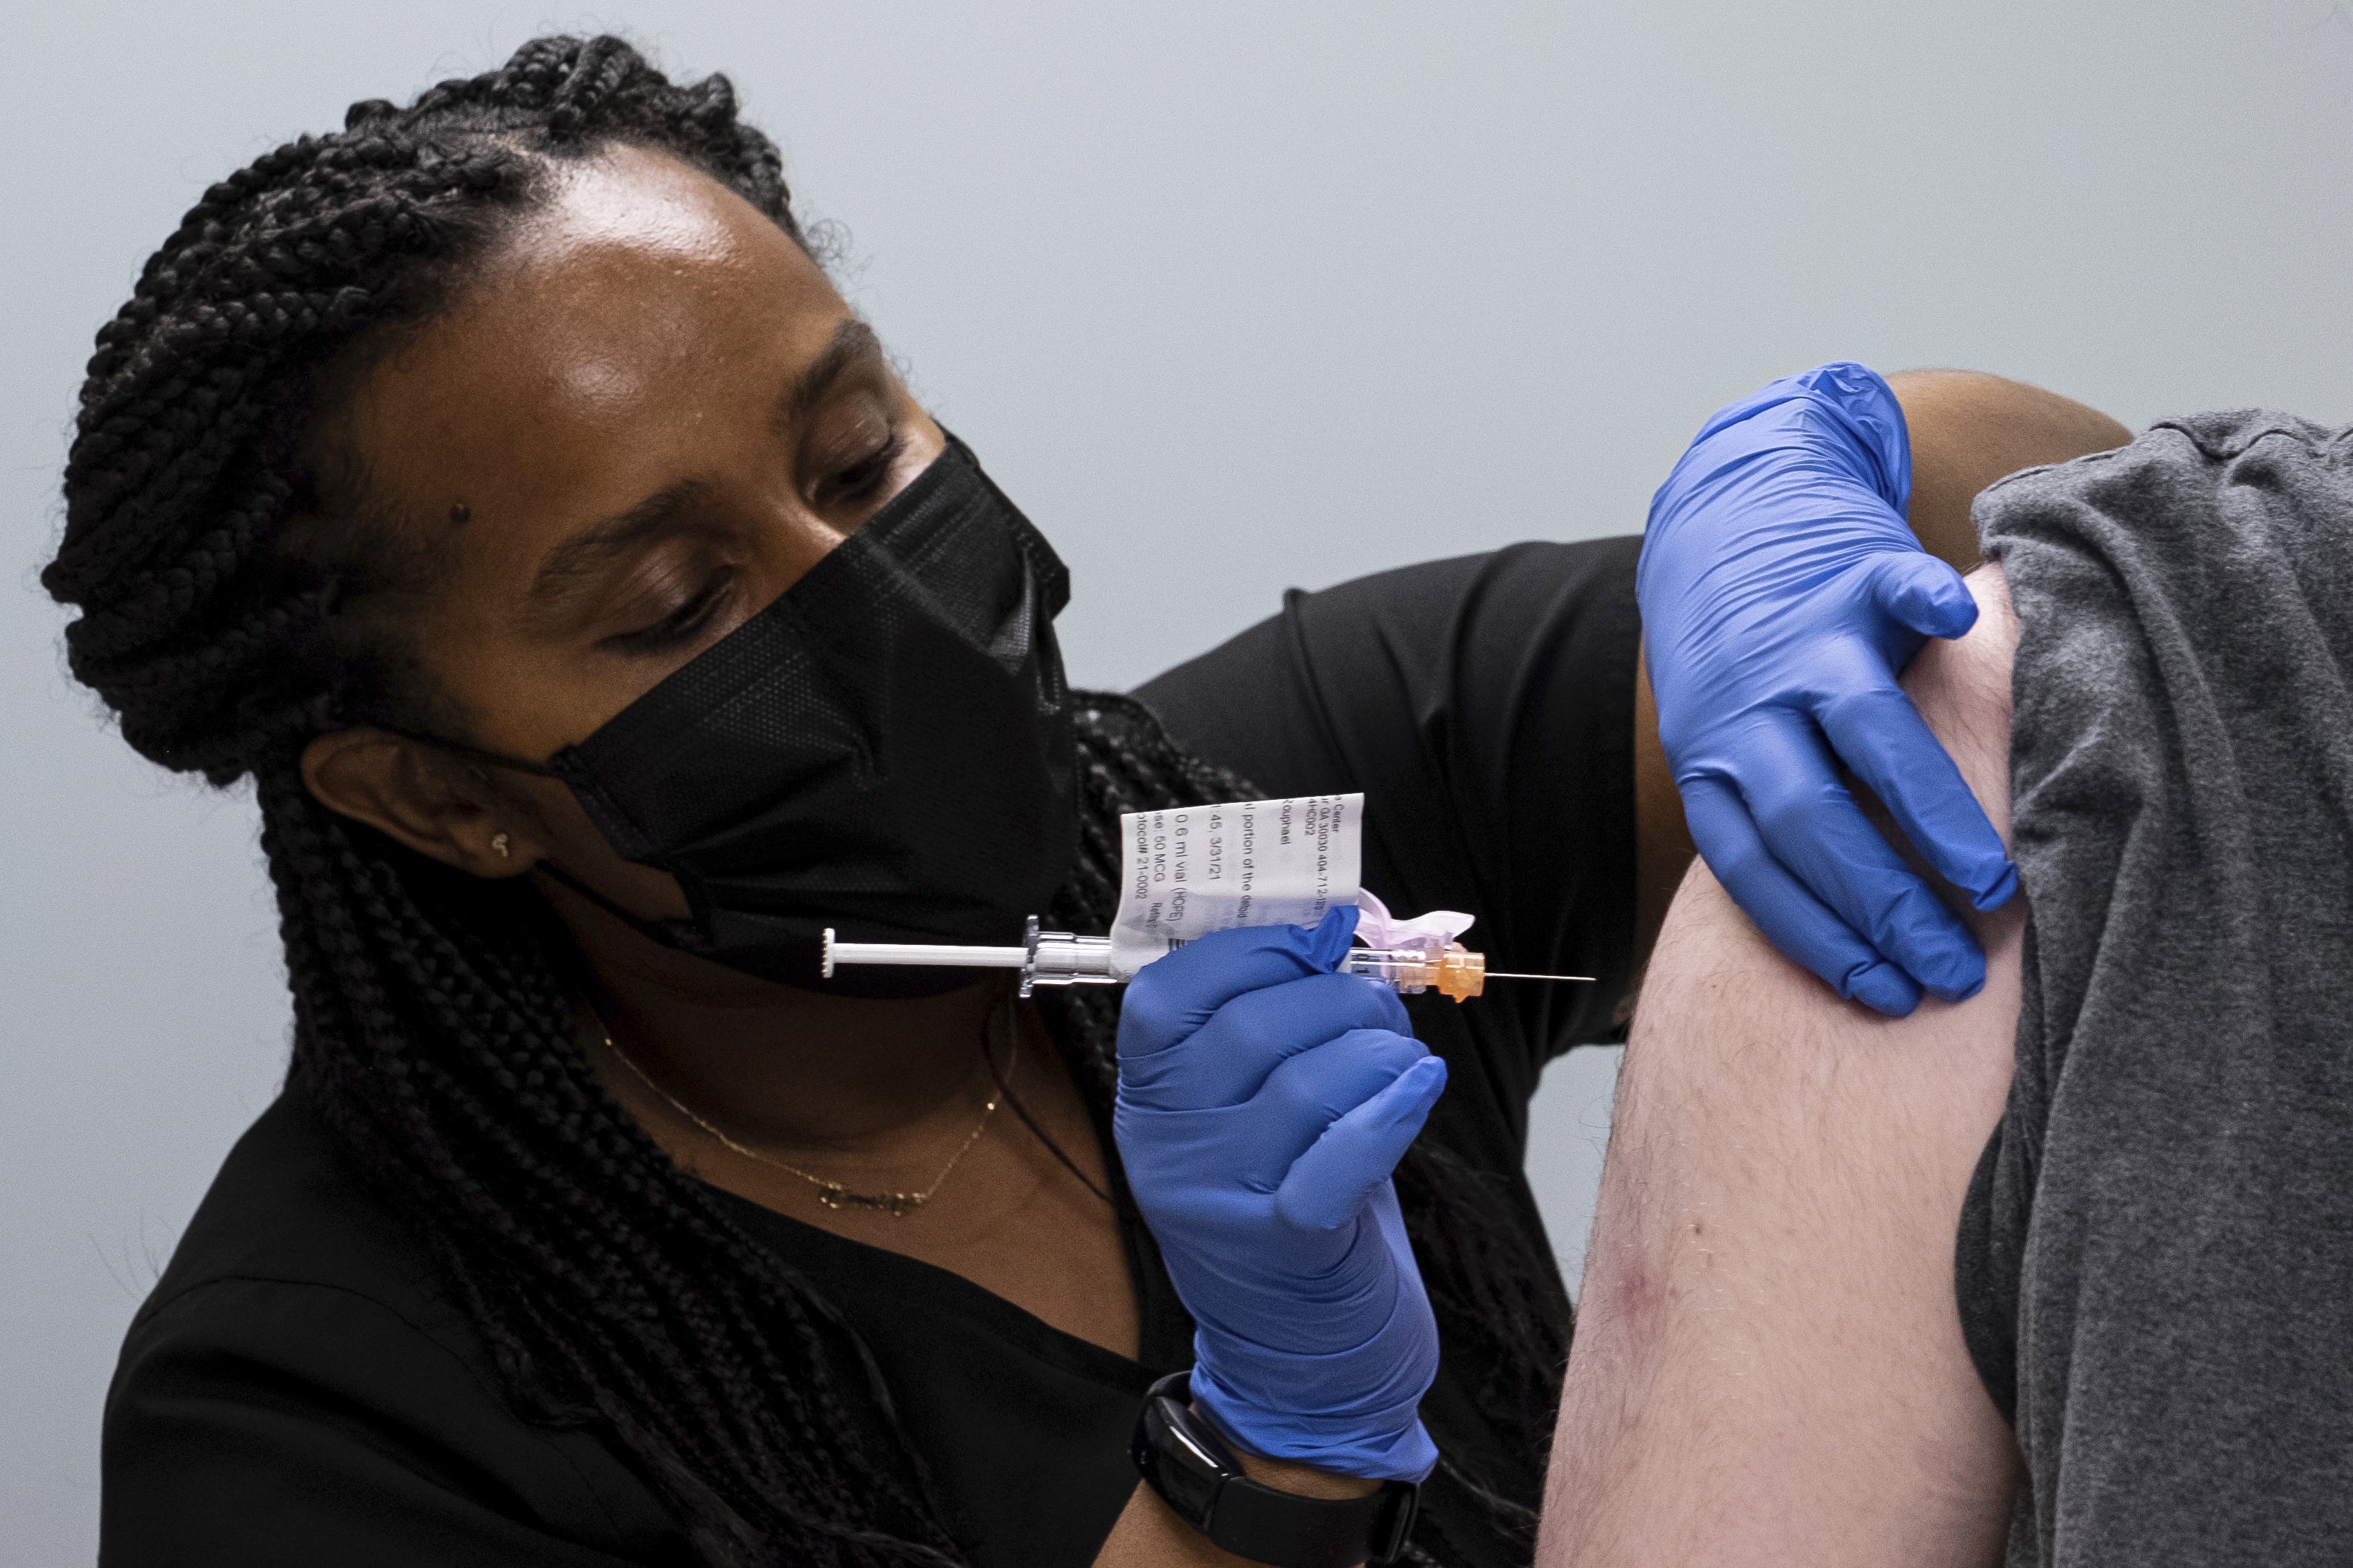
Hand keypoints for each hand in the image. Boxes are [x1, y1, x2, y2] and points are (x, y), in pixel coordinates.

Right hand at [1114, 907, 1443, 1482]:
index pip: (1166, 995)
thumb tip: (1334, 921)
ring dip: (1377, 1046)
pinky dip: (1392, 1108)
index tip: (1319, 933)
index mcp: (1149, 1101)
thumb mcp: (1256, 1112)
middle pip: (1250, 1029)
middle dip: (1338, 993)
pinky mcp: (1287, 1247)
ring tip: (1402, 1054)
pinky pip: (1341, 1157)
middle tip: (1381, 1003)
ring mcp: (1222, 1201)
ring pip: (1306, 1083)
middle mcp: (1169, 1151)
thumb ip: (1276, 1020)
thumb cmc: (1291, 1206)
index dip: (1250, 946)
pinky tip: (1420, 1086)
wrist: (1303, 1361)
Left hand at [1639, 362, 2017, 1015]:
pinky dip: (1927, 603)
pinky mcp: (1851, 570)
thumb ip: (1786, 821)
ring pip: (1862, 729)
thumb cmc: (1759, 671)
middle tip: (1954, 964)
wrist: (1728, 523)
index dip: (1818, 938)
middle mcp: (1744, 708)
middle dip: (1880, 903)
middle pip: (1809, 819)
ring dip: (1925, 806)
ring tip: (1988, 879)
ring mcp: (1798, 640)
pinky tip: (1965, 631)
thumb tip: (1871, 942)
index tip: (1885, 994)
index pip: (1754, 870)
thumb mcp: (1739, 747)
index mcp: (1712, 763)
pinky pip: (1894, 587)